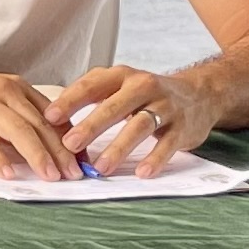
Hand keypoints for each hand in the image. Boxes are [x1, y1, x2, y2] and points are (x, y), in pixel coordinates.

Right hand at [0, 67, 79, 181]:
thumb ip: (17, 118)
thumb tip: (44, 146)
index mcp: (15, 87)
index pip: (52, 114)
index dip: (69, 138)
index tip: (81, 158)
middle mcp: (3, 91)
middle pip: (41, 124)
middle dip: (61, 151)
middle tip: (73, 173)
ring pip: (19, 131)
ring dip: (38, 156)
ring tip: (50, 176)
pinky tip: (9, 174)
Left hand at [48, 64, 218, 175]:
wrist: (200, 94)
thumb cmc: (146, 95)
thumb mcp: (119, 86)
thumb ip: (90, 97)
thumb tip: (48, 118)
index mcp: (121, 76)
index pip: (91, 85)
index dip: (70, 101)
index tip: (48, 118)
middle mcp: (143, 86)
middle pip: (114, 106)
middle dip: (90, 126)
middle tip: (69, 144)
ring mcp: (165, 106)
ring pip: (139, 126)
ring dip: (118, 147)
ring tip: (100, 167)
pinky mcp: (183, 127)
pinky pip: (168, 144)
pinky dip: (155, 159)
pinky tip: (141, 172)